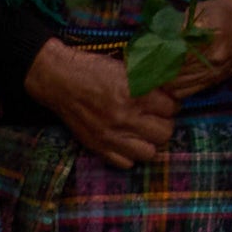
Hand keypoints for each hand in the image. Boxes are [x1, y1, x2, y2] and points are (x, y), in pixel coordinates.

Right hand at [24, 35, 179, 169]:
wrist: (60, 80)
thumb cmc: (93, 70)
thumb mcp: (126, 68)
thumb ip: (149, 82)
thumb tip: (170, 93)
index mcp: (135, 93)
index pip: (172, 108)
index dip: (170, 104)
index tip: (164, 102)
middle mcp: (125, 117)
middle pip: (165, 133)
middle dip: (163, 123)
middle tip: (155, 117)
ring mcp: (111, 136)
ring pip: (150, 153)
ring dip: (149, 142)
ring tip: (142, 132)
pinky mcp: (99, 147)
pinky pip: (126, 163)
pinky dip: (129, 154)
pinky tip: (126, 141)